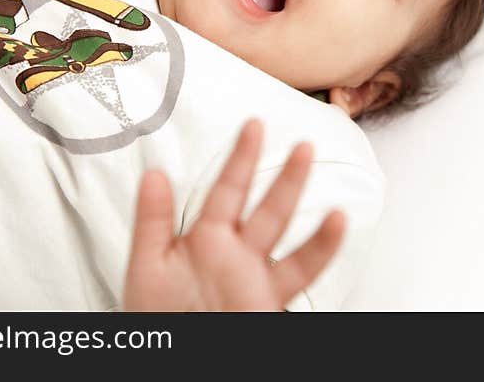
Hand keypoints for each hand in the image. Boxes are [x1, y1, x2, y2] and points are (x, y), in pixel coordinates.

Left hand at [123, 118, 345, 310]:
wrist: (180, 359)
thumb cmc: (158, 320)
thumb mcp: (147, 268)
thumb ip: (152, 221)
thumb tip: (155, 173)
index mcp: (205, 239)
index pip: (226, 190)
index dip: (241, 157)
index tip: (254, 125)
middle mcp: (235, 253)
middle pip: (264, 205)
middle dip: (284, 174)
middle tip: (303, 143)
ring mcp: (255, 275)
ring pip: (284, 230)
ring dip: (300, 201)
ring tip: (319, 177)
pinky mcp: (269, 299)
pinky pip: (300, 270)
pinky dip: (321, 246)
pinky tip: (336, 222)